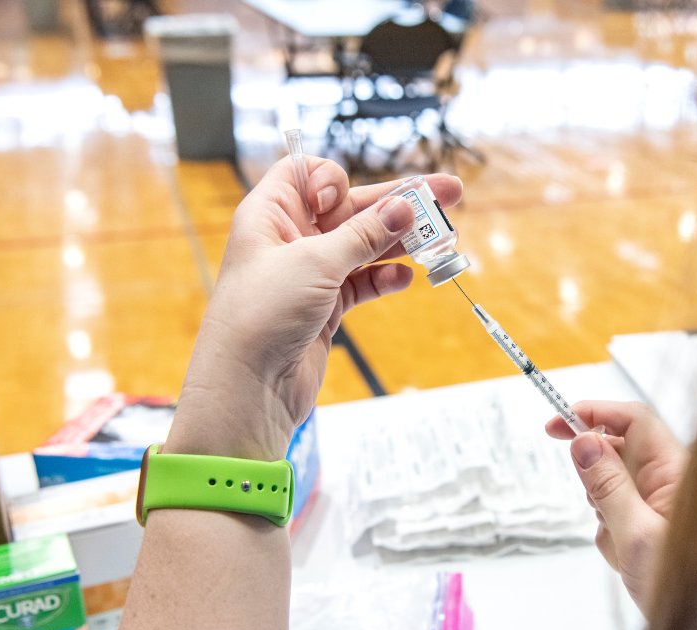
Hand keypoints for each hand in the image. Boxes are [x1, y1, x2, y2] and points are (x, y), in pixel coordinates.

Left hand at [167, 161, 462, 460]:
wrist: (248, 387)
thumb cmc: (262, 314)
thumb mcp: (316, 263)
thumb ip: (365, 234)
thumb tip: (406, 207)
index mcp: (271, 214)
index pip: (306, 174)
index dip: (333, 179)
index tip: (344, 198)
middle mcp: (290, 239)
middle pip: (350, 208)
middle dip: (396, 202)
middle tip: (448, 192)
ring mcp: (309, 275)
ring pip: (363, 246)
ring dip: (400, 242)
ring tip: (443, 237)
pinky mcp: (325, 309)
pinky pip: (363, 283)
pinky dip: (385, 279)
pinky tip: (406, 277)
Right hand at [546, 401, 686, 613]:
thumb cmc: (680, 586)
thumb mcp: (635, 534)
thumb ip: (607, 486)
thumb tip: (583, 442)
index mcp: (675, 471)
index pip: (633, 420)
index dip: (595, 414)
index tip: (557, 424)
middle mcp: (669, 480)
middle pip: (617, 449)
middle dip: (595, 475)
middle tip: (596, 506)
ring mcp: (657, 502)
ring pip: (610, 483)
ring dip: (602, 509)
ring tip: (619, 544)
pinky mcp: (647, 523)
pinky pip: (613, 513)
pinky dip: (609, 532)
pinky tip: (623, 557)